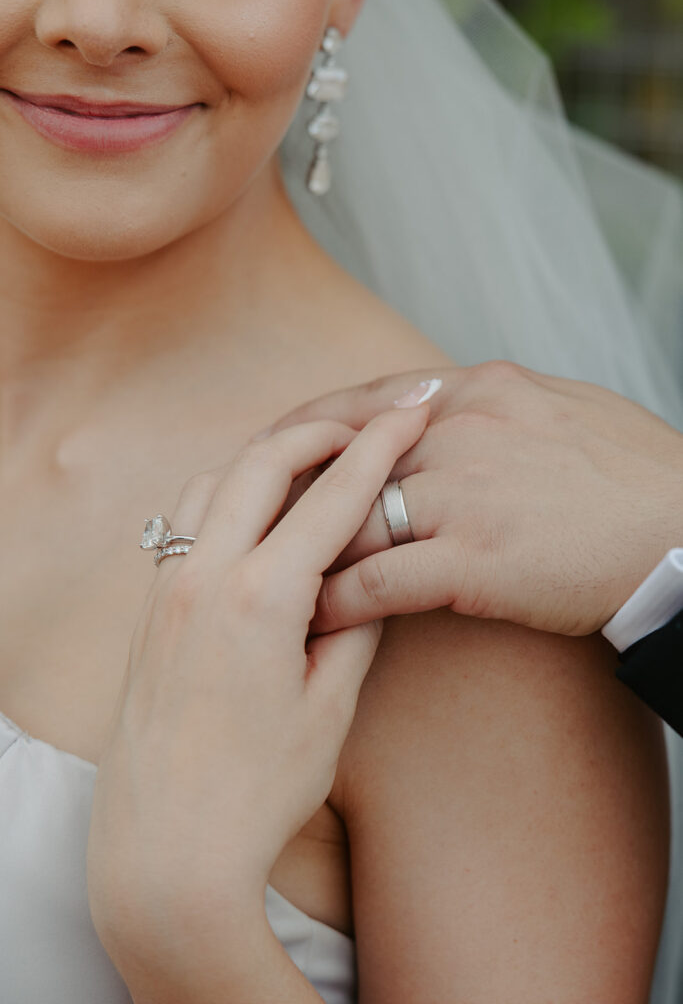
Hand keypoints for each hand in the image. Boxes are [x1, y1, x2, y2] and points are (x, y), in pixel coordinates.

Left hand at [86, 406, 428, 991]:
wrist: (168, 850)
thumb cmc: (256, 792)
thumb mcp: (328, 708)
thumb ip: (352, 627)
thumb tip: (364, 577)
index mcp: (259, 599)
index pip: (332, 497)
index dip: (379, 447)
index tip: (410, 411)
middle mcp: (203, 578)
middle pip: (262, 462)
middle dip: (319, 430)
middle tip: (364, 424)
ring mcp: (168, 589)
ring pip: (213, 481)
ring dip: (264, 456)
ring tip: (310, 461)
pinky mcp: (151, 608)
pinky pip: (184, 518)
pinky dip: (223, 492)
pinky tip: (252, 512)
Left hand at [269, 363, 682, 636]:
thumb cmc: (633, 477)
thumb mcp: (562, 409)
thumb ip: (491, 406)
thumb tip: (440, 407)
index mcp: (480, 389)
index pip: (367, 399)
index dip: (310, 425)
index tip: (271, 448)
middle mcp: (462, 430)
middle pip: (341, 456)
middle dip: (288, 489)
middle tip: (245, 519)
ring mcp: (464, 493)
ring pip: (349, 519)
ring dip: (304, 550)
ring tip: (266, 576)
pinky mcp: (474, 560)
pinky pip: (376, 578)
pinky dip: (338, 600)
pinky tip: (313, 619)